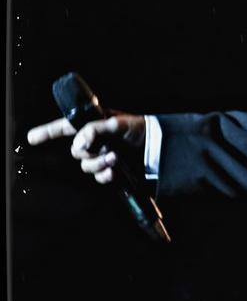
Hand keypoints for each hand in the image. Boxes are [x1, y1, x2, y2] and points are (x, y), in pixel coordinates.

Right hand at [27, 112, 145, 184]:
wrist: (160, 146)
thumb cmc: (140, 129)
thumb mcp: (118, 123)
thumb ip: (95, 129)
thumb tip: (78, 143)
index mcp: (94, 124)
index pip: (66, 127)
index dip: (48, 132)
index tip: (31, 138)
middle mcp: (95, 141)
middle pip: (76, 151)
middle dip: (89, 152)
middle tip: (108, 150)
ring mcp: (102, 156)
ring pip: (86, 166)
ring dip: (98, 164)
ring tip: (115, 158)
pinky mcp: (111, 170)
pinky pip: (98, 177)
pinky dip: (104, 176)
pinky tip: (113, 173)